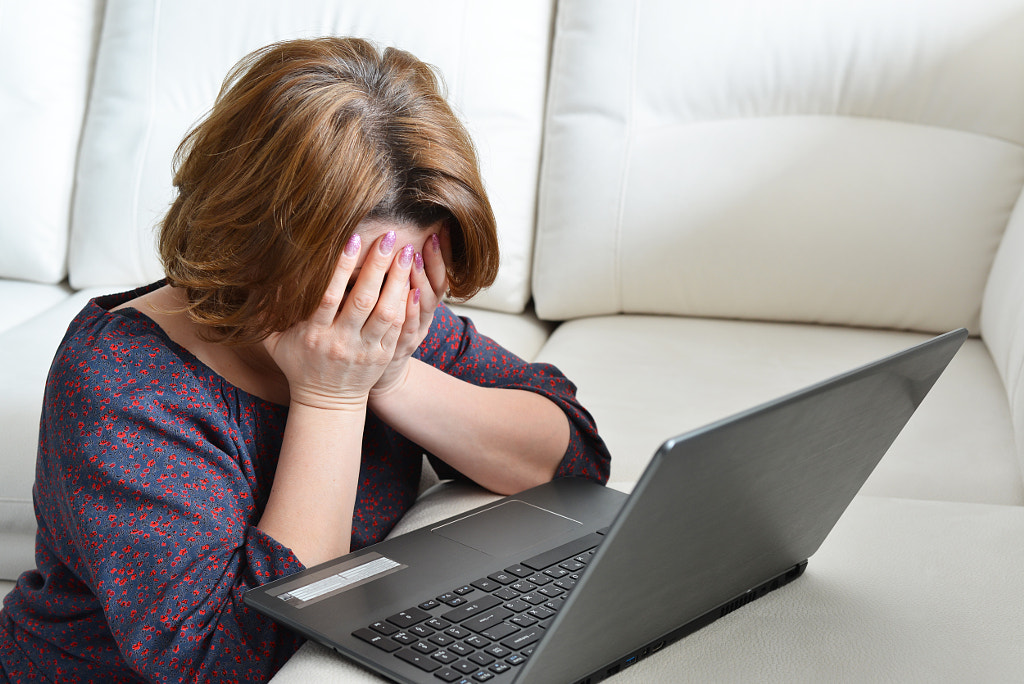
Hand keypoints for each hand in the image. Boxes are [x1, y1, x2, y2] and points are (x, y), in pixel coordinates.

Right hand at [262, 231, 414, 410]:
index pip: (329, 296)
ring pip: (387, 312)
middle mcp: (342, 342)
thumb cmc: (299, 365)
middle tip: (389, 237)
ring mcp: (366, 350)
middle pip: (363, 300)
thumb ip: (266, 313)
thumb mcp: (275, 342)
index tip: (353, 240)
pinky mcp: (384, 356)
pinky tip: (413, 282)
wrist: (327, 402)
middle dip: (378, 266)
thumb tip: (255, 279)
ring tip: (407, 253)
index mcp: (314, 334)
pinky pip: (399, 328)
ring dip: (398, 281)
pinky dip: (407, 305)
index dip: (342, 268)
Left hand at [370, 231, 448, 399]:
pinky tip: (410, 294)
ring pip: (425, 305)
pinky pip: (409, 328)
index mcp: (424, 304)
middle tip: (430, 237)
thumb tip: (394, 239)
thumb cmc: (383, 333)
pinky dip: (411, 312)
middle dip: (435, 261)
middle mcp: (424, 317)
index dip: (442, 252)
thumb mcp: (395, 304)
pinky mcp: (399, 348)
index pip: (440, 272)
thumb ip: (395, 277)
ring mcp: (413, 333)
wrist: (380, 377)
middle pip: (437, 286)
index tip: (441, 227)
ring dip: (420, 280)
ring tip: (414, 257)